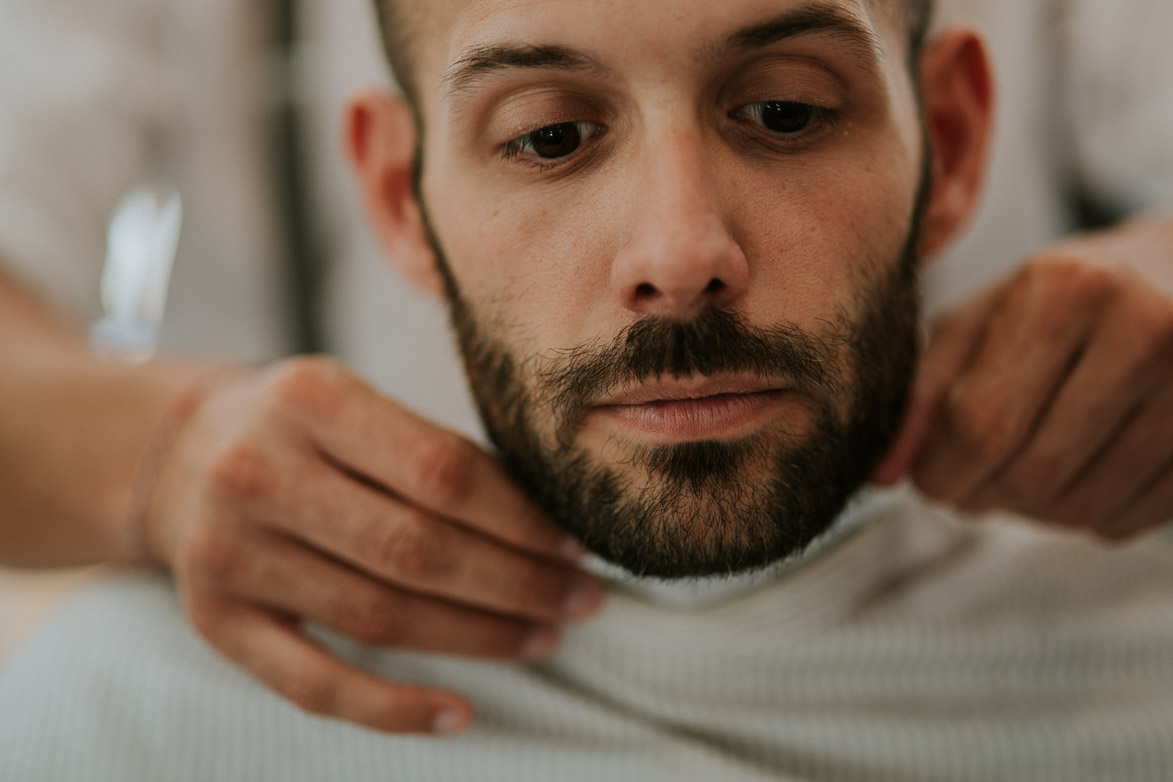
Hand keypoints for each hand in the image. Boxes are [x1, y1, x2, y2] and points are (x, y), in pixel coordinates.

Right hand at [142, 356, 604, 733]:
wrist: (184, 455)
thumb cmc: (304, 428)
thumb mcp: (356, 400)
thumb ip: (432, 451)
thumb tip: (548, 528)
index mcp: (310, 397)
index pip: (442, 471)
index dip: (521, 519)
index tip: (576, 547)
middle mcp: (259, 472)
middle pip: (416, 549)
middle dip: (517, 584)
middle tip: (582, 601)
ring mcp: (229, 553)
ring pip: (380, 617)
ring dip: (478, 638)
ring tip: (543, 637)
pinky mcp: (215, 621)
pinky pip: (313, 684)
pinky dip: (392, 708)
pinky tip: (458, 714)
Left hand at [875, 220, 1172, 539]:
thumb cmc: (1062, 300)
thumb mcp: (981, 320)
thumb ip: (923, 393)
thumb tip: (882, 477)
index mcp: (1069, 289)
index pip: (981, 423)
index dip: (940, 471)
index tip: (929, 474)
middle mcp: (1146, 329)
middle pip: (1030, 474)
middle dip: (981, 495)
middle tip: (971, 477)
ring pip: (1078, 508)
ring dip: (1030, 510)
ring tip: (1025, 465)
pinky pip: (1126, 521)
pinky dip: (1085, 516)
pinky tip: (1080, 469)